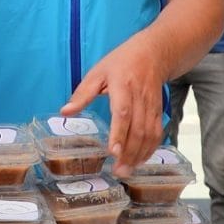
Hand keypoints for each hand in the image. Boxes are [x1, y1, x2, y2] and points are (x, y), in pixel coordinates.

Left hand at [61, 40, 163, 177]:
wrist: (153, 53)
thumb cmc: (121, 62)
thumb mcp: (97, 72)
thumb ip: (82, 93)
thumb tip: (65, 112)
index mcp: (122, 85)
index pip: (123, 112)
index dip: (119, 133)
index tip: (113, 152)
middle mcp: (140, 97)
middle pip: (138, 129)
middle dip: (129, 153)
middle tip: (118, 171)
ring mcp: (152, 105)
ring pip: (149, 134)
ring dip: (140, 155)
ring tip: (127, 170)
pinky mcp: (159, 111)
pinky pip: (157, 133)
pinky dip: (151, 149)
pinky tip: (140, 160)